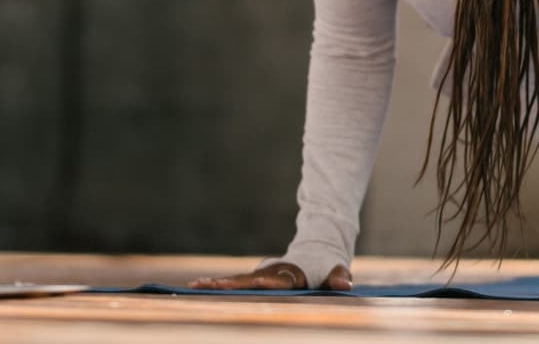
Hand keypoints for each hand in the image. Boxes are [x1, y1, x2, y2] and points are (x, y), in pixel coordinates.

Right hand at [188, 261, 351, 290]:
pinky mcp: (256, 279)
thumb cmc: (328, 268)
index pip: (273, 281)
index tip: (248, 282)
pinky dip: (218, 286)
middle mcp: (272, 273)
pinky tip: (197, 288)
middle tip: (203, 285)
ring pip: (237, 281)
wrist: (317, 250)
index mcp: (290, 274)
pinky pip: (236, 284)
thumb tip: (345, 285)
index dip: (262, 282)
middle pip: (247, 280)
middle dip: (227, 283)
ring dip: (216, 284)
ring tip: (193, 286)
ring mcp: (262, 275)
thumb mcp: (337, 271)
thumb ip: (339, 277)